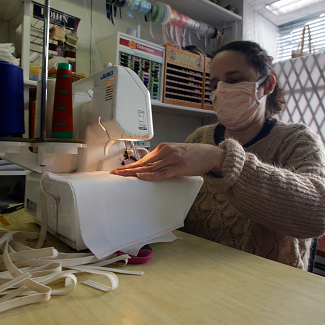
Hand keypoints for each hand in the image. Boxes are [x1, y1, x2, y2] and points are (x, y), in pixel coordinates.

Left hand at [110, 142, 225, 180]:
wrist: (210, 154)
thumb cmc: (193, 156)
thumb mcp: (175, 154)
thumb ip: (163, 159)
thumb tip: (148, 168)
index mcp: (163, 148)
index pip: (143, 159)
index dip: (130, 165)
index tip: (119, 170)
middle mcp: (166, 151)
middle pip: (143, 163)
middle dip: (128, 169)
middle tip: (114, 174)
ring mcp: (172, 158)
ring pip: (150, 167)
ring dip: (135, 173)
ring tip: (123, 176)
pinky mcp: (180, 166)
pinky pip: (162, 173)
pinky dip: (151, 175)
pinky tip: (142, 177)